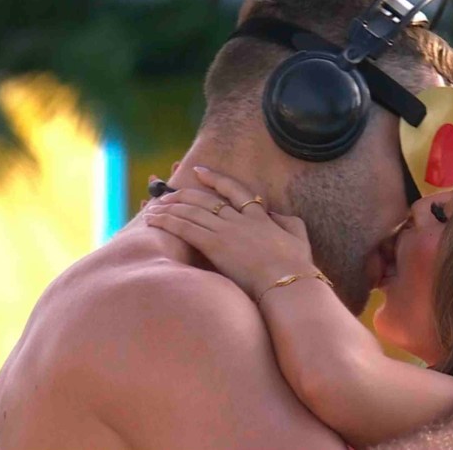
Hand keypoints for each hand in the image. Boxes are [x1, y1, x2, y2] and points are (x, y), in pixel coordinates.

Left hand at [142, 167, 315, 298]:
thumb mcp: (298, 236)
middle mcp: (239, 219)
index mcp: (259, 216)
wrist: (288, 281)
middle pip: (204, 200)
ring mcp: (226, 230)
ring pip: (191, 212)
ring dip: (169, 208)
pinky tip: (155, 219)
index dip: (214, 179)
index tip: (199, 171)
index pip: (233, 190)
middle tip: (166, 195)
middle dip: (182, 195)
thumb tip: (275, 215)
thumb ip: (287, 221)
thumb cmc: (296, 265)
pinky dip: (168, 221)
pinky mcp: (215, 245)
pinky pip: (186, 228)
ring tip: (154, 208)